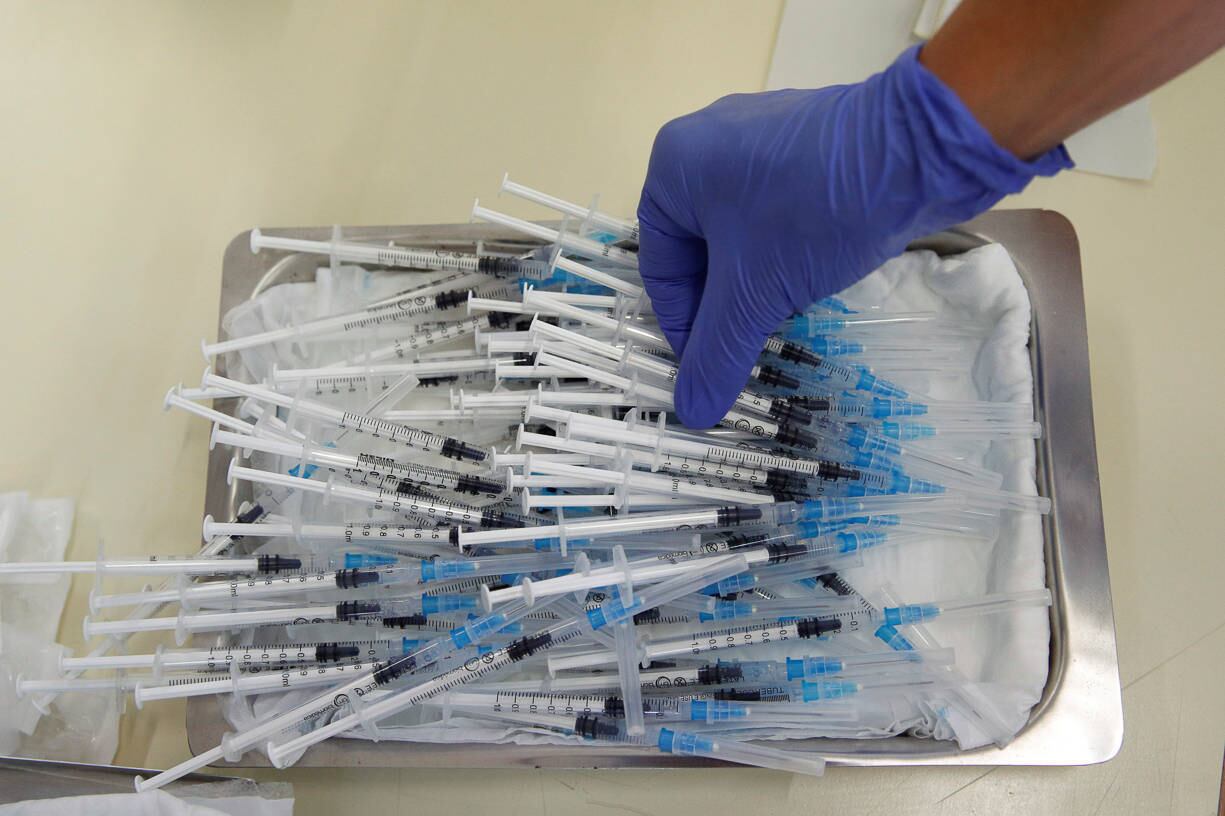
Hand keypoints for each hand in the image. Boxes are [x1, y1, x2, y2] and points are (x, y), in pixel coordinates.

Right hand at [637, 45, 1069, 427]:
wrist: (917, 147)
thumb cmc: (812, 214)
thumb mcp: (756, 294)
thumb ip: (717, 354)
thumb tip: (692, 413)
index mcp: (673, 166)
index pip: (660, 268)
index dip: (682, 327)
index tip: (711, 366)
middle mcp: (706, 141)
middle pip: (699, 250)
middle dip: (724, 304)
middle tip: (748, 348)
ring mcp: (760, 134)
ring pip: (741, 231)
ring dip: (756, 281)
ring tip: (783, 317)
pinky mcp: (806, 138)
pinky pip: (777, 206)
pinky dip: (785, 248)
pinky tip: (813, 275)